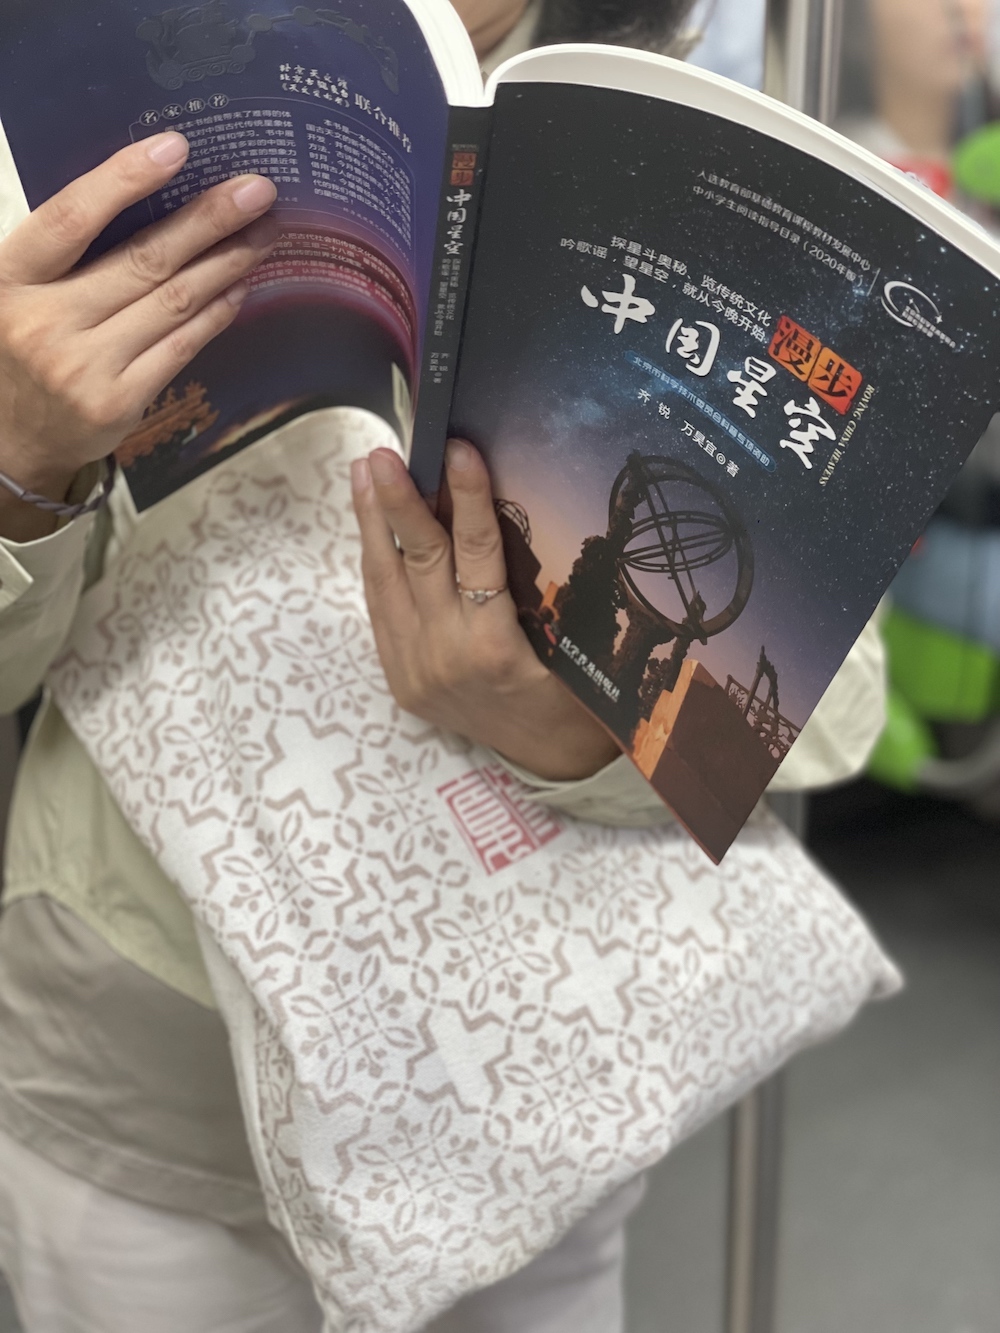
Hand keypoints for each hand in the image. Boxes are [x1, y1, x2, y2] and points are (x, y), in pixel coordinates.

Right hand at [0, 131, 278, 540]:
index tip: (175, 147)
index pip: (70, 218)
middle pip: (142, 260)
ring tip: (263, 233)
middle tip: (257, 191)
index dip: (122, 179)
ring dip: (225, 264)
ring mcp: (84, 366)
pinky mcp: (119, 402)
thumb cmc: (23, 346)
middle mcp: (45, 321)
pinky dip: (215, 313)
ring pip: (171, 303)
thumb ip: (70, 254)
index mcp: (12, 278)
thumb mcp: (21, 292)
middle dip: (207, 221)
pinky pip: (180, 347)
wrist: (11, 439)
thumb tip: (157, 198)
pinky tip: (240, 285)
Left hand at [352, 439, 620, 781]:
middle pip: (418, 561)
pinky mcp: (399, 679)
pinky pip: (383, 609)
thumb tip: (499, 507)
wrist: (550, 757)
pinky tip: (374, 527)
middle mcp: (446, 657)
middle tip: (384, 454)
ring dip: (373, 523)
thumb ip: (531, 583)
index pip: (478, 553)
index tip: (459, 449)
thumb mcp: (568, 636)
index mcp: (496, 648)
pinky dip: (378, 563)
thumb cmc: (574, 691)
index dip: (468, 496)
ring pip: (386, 581)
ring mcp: (415, 670)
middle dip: (399, 501)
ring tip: (366, 473)